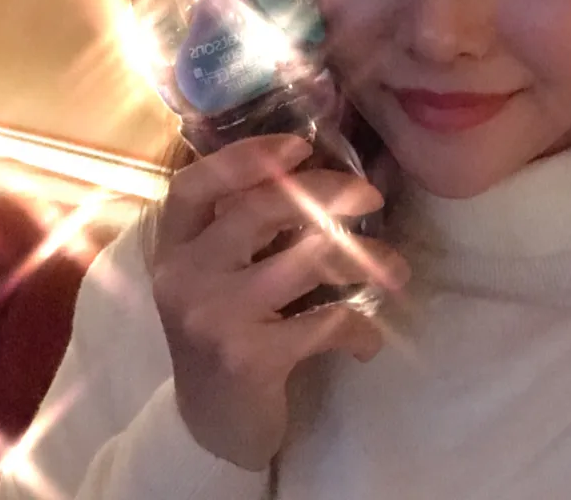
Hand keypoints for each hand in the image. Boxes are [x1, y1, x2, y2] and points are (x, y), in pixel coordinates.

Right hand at [151, 134, 409, 469]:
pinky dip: (359, 328)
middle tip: (369, 195)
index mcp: (175, 247)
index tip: (299, 146)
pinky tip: (368, 340)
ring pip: (305, 262)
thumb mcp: (219, 277)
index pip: (194, 184)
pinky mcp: (249, 358)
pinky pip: (325, 323)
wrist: (210, 425)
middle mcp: (185, 276)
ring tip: (395, 268)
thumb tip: (330, 179)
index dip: (246, 157)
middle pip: (258, 210)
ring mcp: (213, 317)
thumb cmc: (226, 332)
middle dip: (325, 193)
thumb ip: (249, 231)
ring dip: (364, 258)